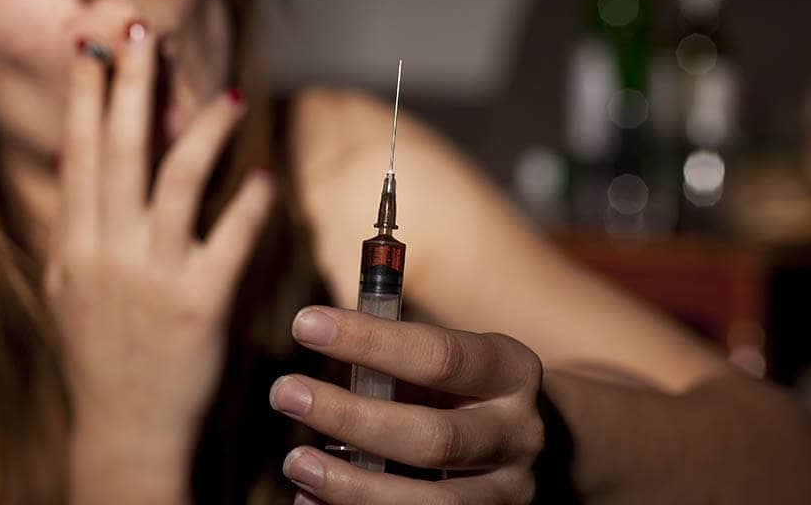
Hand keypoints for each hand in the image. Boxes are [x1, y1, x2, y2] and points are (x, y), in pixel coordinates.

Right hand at [44, 22, 273, 474]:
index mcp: (72, 245)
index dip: (85, 96)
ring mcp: (154, 277)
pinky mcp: (201, 304)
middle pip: (121, 150)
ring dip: (204, 129)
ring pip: (179, 181)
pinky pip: (231, 239)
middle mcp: (107, 252)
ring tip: (231, 94)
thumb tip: (74, 157)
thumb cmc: (97, 354)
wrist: (124, 430)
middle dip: (131, 84)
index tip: (91, 46)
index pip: (79, 153)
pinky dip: (250, 204)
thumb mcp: (65, 286)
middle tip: (145, 30)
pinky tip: (263, 177)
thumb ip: (72, 224)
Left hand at [269, 307, 544, 504]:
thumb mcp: (446, 359)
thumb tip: (315, 333)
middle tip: (284, 392)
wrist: (526, 441)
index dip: (369, 340)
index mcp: (511, 370)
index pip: (439, 356)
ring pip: (431, 503)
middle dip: (350, 418)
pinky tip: (310, 500)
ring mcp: (508, 493)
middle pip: (433, 438)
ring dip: (352, 487)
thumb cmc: (460, 388)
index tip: (304, 323)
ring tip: (295, 461)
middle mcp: (519, 434)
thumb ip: (394, 355)